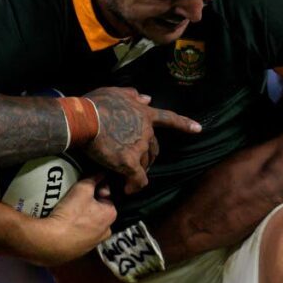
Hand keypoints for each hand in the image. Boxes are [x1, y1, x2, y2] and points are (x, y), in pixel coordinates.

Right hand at [30, 177, 115, 266]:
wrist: (54, 241)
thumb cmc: (71, 213)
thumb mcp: (82, 189)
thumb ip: (93, 179)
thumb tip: (101, 173)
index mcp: (112, 215)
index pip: (108, 197)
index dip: (97, 190)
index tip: (86, 189)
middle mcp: (107, 231)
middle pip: (99, 212)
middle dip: (90, 206)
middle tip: (76, 200)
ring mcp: (94, 243)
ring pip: (90, 225)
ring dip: (83, 218)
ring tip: (69, 212)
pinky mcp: (82, 251)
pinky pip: (81, 235)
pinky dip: (75, 230)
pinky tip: (65, 225)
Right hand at [83, 87, 200, 193]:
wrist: (83, 120)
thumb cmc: (95, 104)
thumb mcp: (115, 92)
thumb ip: (132, 96)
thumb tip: (147, 97)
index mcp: (144, 114)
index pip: (169, 119)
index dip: (184, 124)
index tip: (198, 129)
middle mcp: (146, 131)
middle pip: (153, 148)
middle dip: (147, 157)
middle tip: (134, 163)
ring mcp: (139, 147)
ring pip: (144, 164)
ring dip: (137, 170)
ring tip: (124, 175)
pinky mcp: (129, 162)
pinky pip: (137, 179)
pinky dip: (134, 186)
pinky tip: (127, 190)